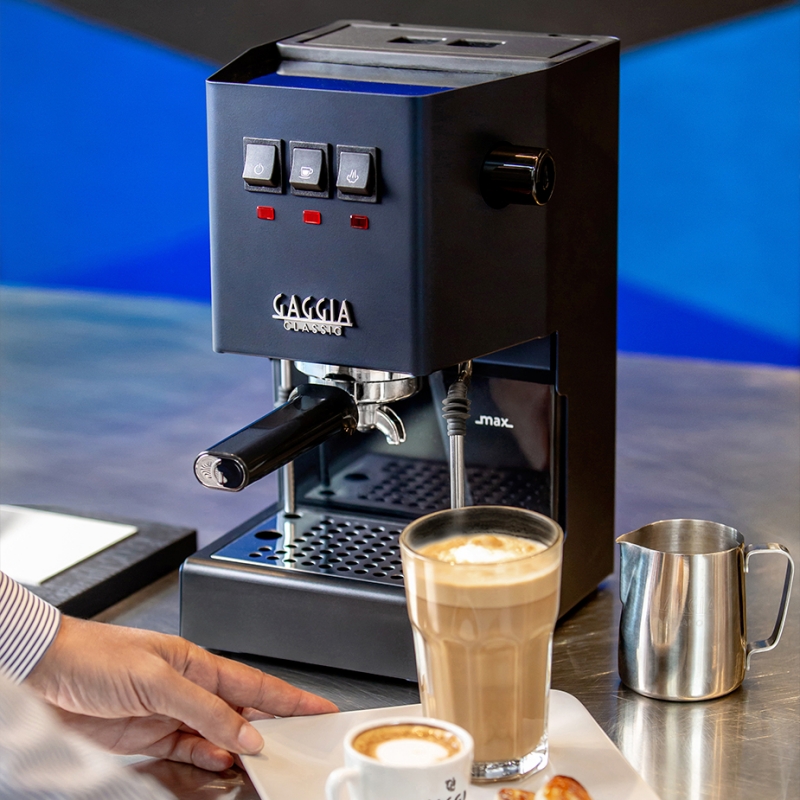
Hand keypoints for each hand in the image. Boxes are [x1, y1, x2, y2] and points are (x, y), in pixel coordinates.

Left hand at [26, 616, 336, 770]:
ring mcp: (171, 714)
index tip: (320, 706)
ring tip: (265, 759)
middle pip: (243, 711)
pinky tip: (221, 764)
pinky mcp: (150, 737)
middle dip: (275, 725)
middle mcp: (189, 688)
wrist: (48, 672)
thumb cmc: (97, 657)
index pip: (256, 684)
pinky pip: (191, 752)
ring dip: (241, 748)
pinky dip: (209, 760)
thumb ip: (205, 709)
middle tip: (302, 739)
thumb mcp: (158, 680)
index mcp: (198, 663)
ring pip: (220, 735)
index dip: (291, 696)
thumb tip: (244, 733)